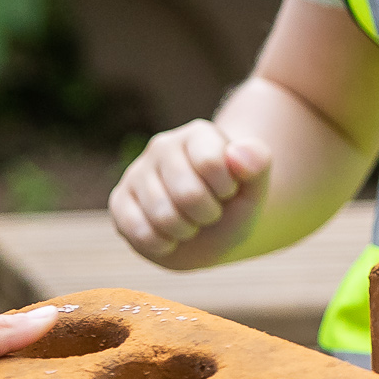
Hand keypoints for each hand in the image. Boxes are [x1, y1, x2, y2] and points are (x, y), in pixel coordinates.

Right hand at [111, 120, 272, 267]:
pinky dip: (161, 243)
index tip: (229, 192)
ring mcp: (137, 173)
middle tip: (210, 213)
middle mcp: (163, 147)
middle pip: (187, 193)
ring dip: (185, 231)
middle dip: (207, 215)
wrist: (212, 230)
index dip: (226, 190)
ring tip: (191, 224)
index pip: (211, 163)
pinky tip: (169, 236)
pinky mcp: (120, 201)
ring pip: (162, 215)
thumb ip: (257, 164)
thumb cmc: (234, 205)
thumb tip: (237, 153)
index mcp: (199, 135)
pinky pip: (136, 230)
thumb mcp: (255, 188)